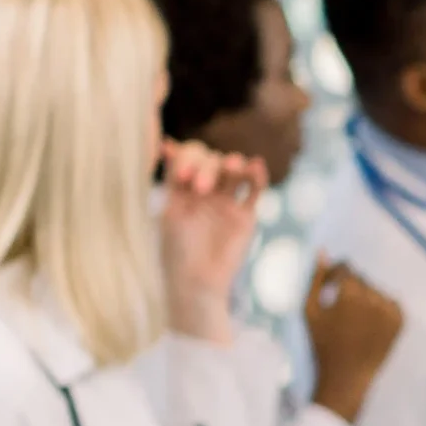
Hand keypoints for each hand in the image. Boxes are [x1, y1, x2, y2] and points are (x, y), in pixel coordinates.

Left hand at [159, 140, 265, 343]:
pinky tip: (256, 165)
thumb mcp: (170, 210)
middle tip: (201, 189)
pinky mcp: (245, 215)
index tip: (182, 170)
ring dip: (233, 164)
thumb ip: (174, 179)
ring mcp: (226, 202)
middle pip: (212, 161)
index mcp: (183, 188)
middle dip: (207, 169)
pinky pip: (254, 190)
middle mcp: (206, 191)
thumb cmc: (175, 249)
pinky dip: (257, 176)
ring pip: (234, 171)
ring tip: (233, 165)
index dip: (188, 157)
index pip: (190, 157)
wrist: (196, 281)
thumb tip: (169, 143)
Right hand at [306, 258, 405, 423]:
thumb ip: (316, 278)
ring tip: (353, 321)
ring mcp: (390, 310)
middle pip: (362, 279)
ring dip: (365, 298)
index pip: (346, 267)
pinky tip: (368, 326)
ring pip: (376, 290)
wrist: (347, 376)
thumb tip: (323, 250)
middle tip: (339, 310)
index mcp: (351, 293)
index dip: (335, 276)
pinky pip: (390, 302)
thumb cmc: (322, 343)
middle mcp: (374, 298)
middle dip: (349, 288)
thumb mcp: (310, 310)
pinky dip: (379, 309)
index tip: (329, 290)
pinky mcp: (400, 320)